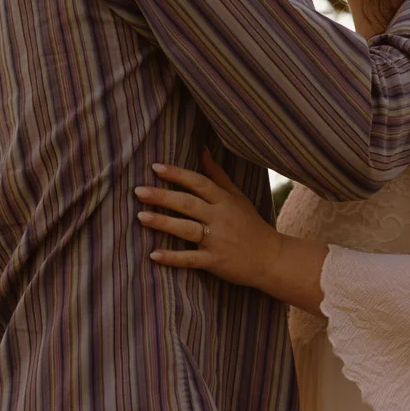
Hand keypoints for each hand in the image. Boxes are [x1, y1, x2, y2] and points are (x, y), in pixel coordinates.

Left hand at [135, 149, 281, 289]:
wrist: (271, 258)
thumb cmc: (251, 224)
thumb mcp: (237, 196)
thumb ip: (217, 174)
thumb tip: (201, 148)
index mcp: (224, 200)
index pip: (198, 183)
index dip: (177, 174)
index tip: (155, 168)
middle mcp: (220, 217)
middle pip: (188, 203)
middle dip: (162, 196)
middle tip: (138, 191)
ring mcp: (217, 240)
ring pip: (186, 229)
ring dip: (163, 222)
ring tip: (140, 216)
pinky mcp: (215, 261)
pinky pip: (190, 259)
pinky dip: (172, 258)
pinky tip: (153, 255)